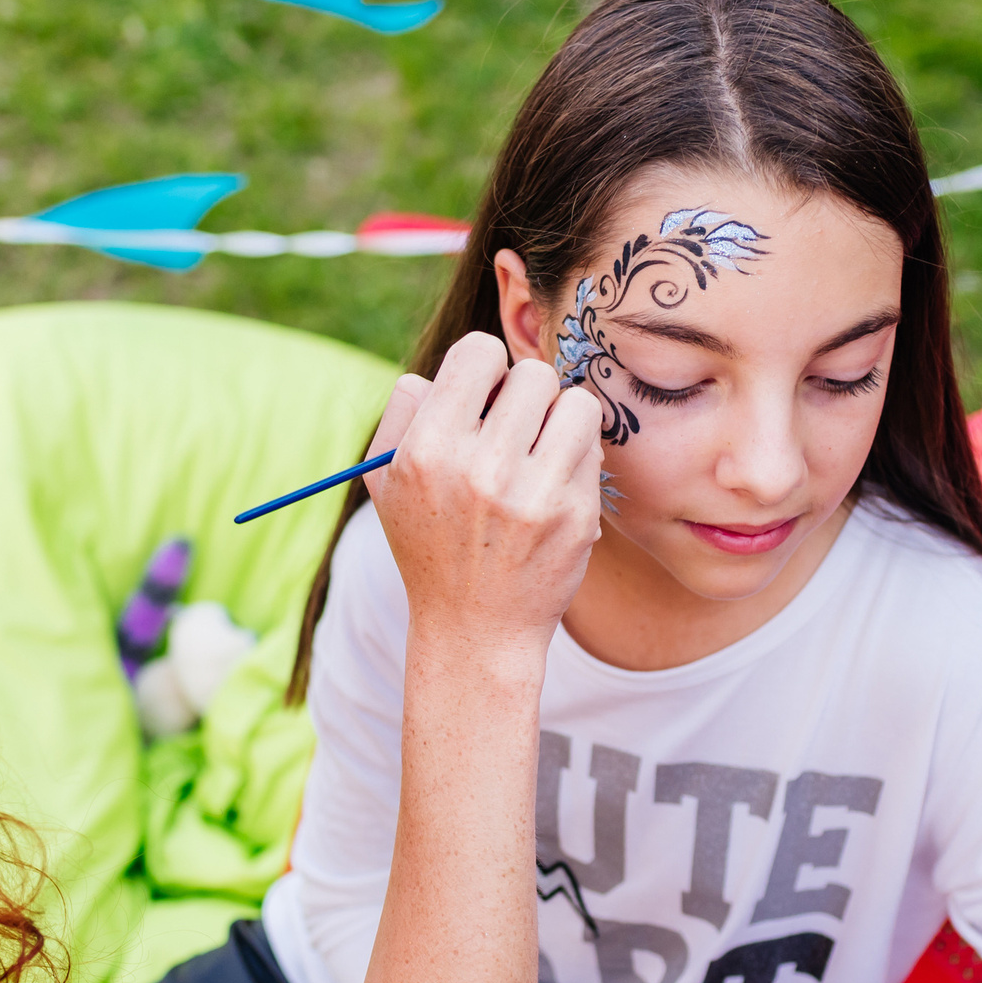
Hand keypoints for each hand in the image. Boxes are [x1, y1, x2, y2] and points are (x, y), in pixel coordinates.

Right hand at [364, 330, 603, 662]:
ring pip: (576, 404)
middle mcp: (481, 470)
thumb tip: (434, 374)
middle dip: (527, 395)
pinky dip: (576, 459)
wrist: (474, 630)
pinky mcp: (576, 516)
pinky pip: (593, 450)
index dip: (484, 368)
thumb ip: (402, 415)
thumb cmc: (429, 545)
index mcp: (429, 451)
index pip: (479, 352)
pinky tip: (552, 486)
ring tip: (540, 450)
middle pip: (535, 374)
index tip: (484, 398)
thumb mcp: (388, 484)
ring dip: (561, 421)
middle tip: (516, 428)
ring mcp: (534, 495)